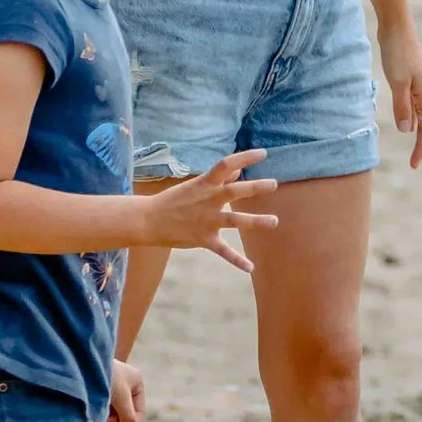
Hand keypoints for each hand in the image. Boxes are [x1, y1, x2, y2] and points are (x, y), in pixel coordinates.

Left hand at [101, 359, 144, 421]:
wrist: (79, 361)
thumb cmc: (104, 376)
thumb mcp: (120, 398)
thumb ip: (127, 418)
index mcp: (136, 382)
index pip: (138, 410)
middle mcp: (125, 384)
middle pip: (126, 412)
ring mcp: (110, 387)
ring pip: (113, 411)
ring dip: (108, 421)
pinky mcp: (96, 390)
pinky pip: (101, 408)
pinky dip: (99, 417)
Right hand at [141, 151, 277, 270]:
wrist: (147, 220)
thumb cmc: (173, 200)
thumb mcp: (195, 186)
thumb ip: (219, 179)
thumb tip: (238, 172)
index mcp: (205, 184)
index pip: (226, 165)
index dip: (244, 158)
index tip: (263, 153)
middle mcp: (208, 201)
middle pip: (233, 191)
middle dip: (254, 188)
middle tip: (273, 184)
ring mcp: (206, 221)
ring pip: (233, 220)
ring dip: (254, 221)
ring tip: (274, 221)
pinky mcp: (204, 239)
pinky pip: (222, 251)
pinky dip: (236, 260)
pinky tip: (250, 268)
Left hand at [381, 25, 421, 168]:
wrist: (396, 25)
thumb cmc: (397, 53)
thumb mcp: (397, 83)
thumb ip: (402, 107)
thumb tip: (407, 131)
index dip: (421, 147)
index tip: (414, 165)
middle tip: (413, 160)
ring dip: (417, 128)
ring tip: (410, 144)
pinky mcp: (413, 76)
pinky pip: (415, 102)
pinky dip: (411, 114)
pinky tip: (404, 116)